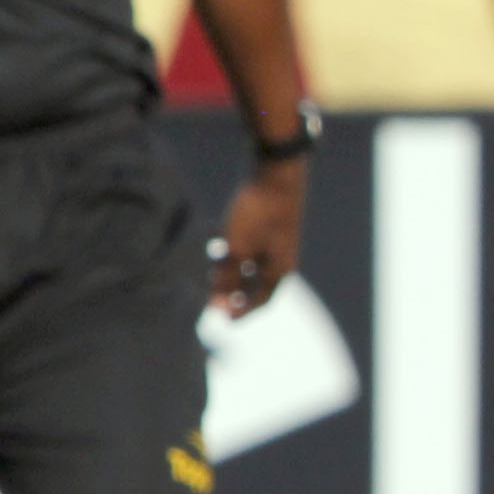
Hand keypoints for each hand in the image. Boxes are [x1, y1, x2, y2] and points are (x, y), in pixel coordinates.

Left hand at [207, 160, 304, 315]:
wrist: (277, 172)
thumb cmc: (259, 212)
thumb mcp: (237, 248)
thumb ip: (226, 278)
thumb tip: (216, 306)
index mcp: (280, 270)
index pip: (262, 302)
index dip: (242, 313)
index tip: (223, 320)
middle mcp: (283, 258)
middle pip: (257, 285)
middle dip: (235, 293)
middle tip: (213, 299)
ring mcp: (279, 241)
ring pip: (254, 266)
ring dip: (233, 273)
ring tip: (211, 273)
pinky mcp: (272, 225)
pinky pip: (253, 248)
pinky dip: (236, 254)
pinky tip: (218, 245)